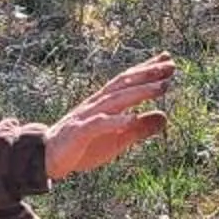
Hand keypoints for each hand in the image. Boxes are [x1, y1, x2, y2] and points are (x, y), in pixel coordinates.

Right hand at [45, 55, 175, 180]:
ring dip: (139, 92)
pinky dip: (116, 121)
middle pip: (125, 84)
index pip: (128, 82)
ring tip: (161, 88)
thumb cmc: (83, 146)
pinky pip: (99, 124)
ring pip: (116, 100)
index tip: (168, 60)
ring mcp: (88, 116)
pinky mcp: (80, 132)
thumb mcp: (118, 139)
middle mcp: (97, 104)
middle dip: (148, 74)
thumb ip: (140, 128)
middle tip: (171, 65)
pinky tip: (132, 118)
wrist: (48, 158)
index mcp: (105, 103)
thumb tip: (164, 117)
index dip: (148, 70)